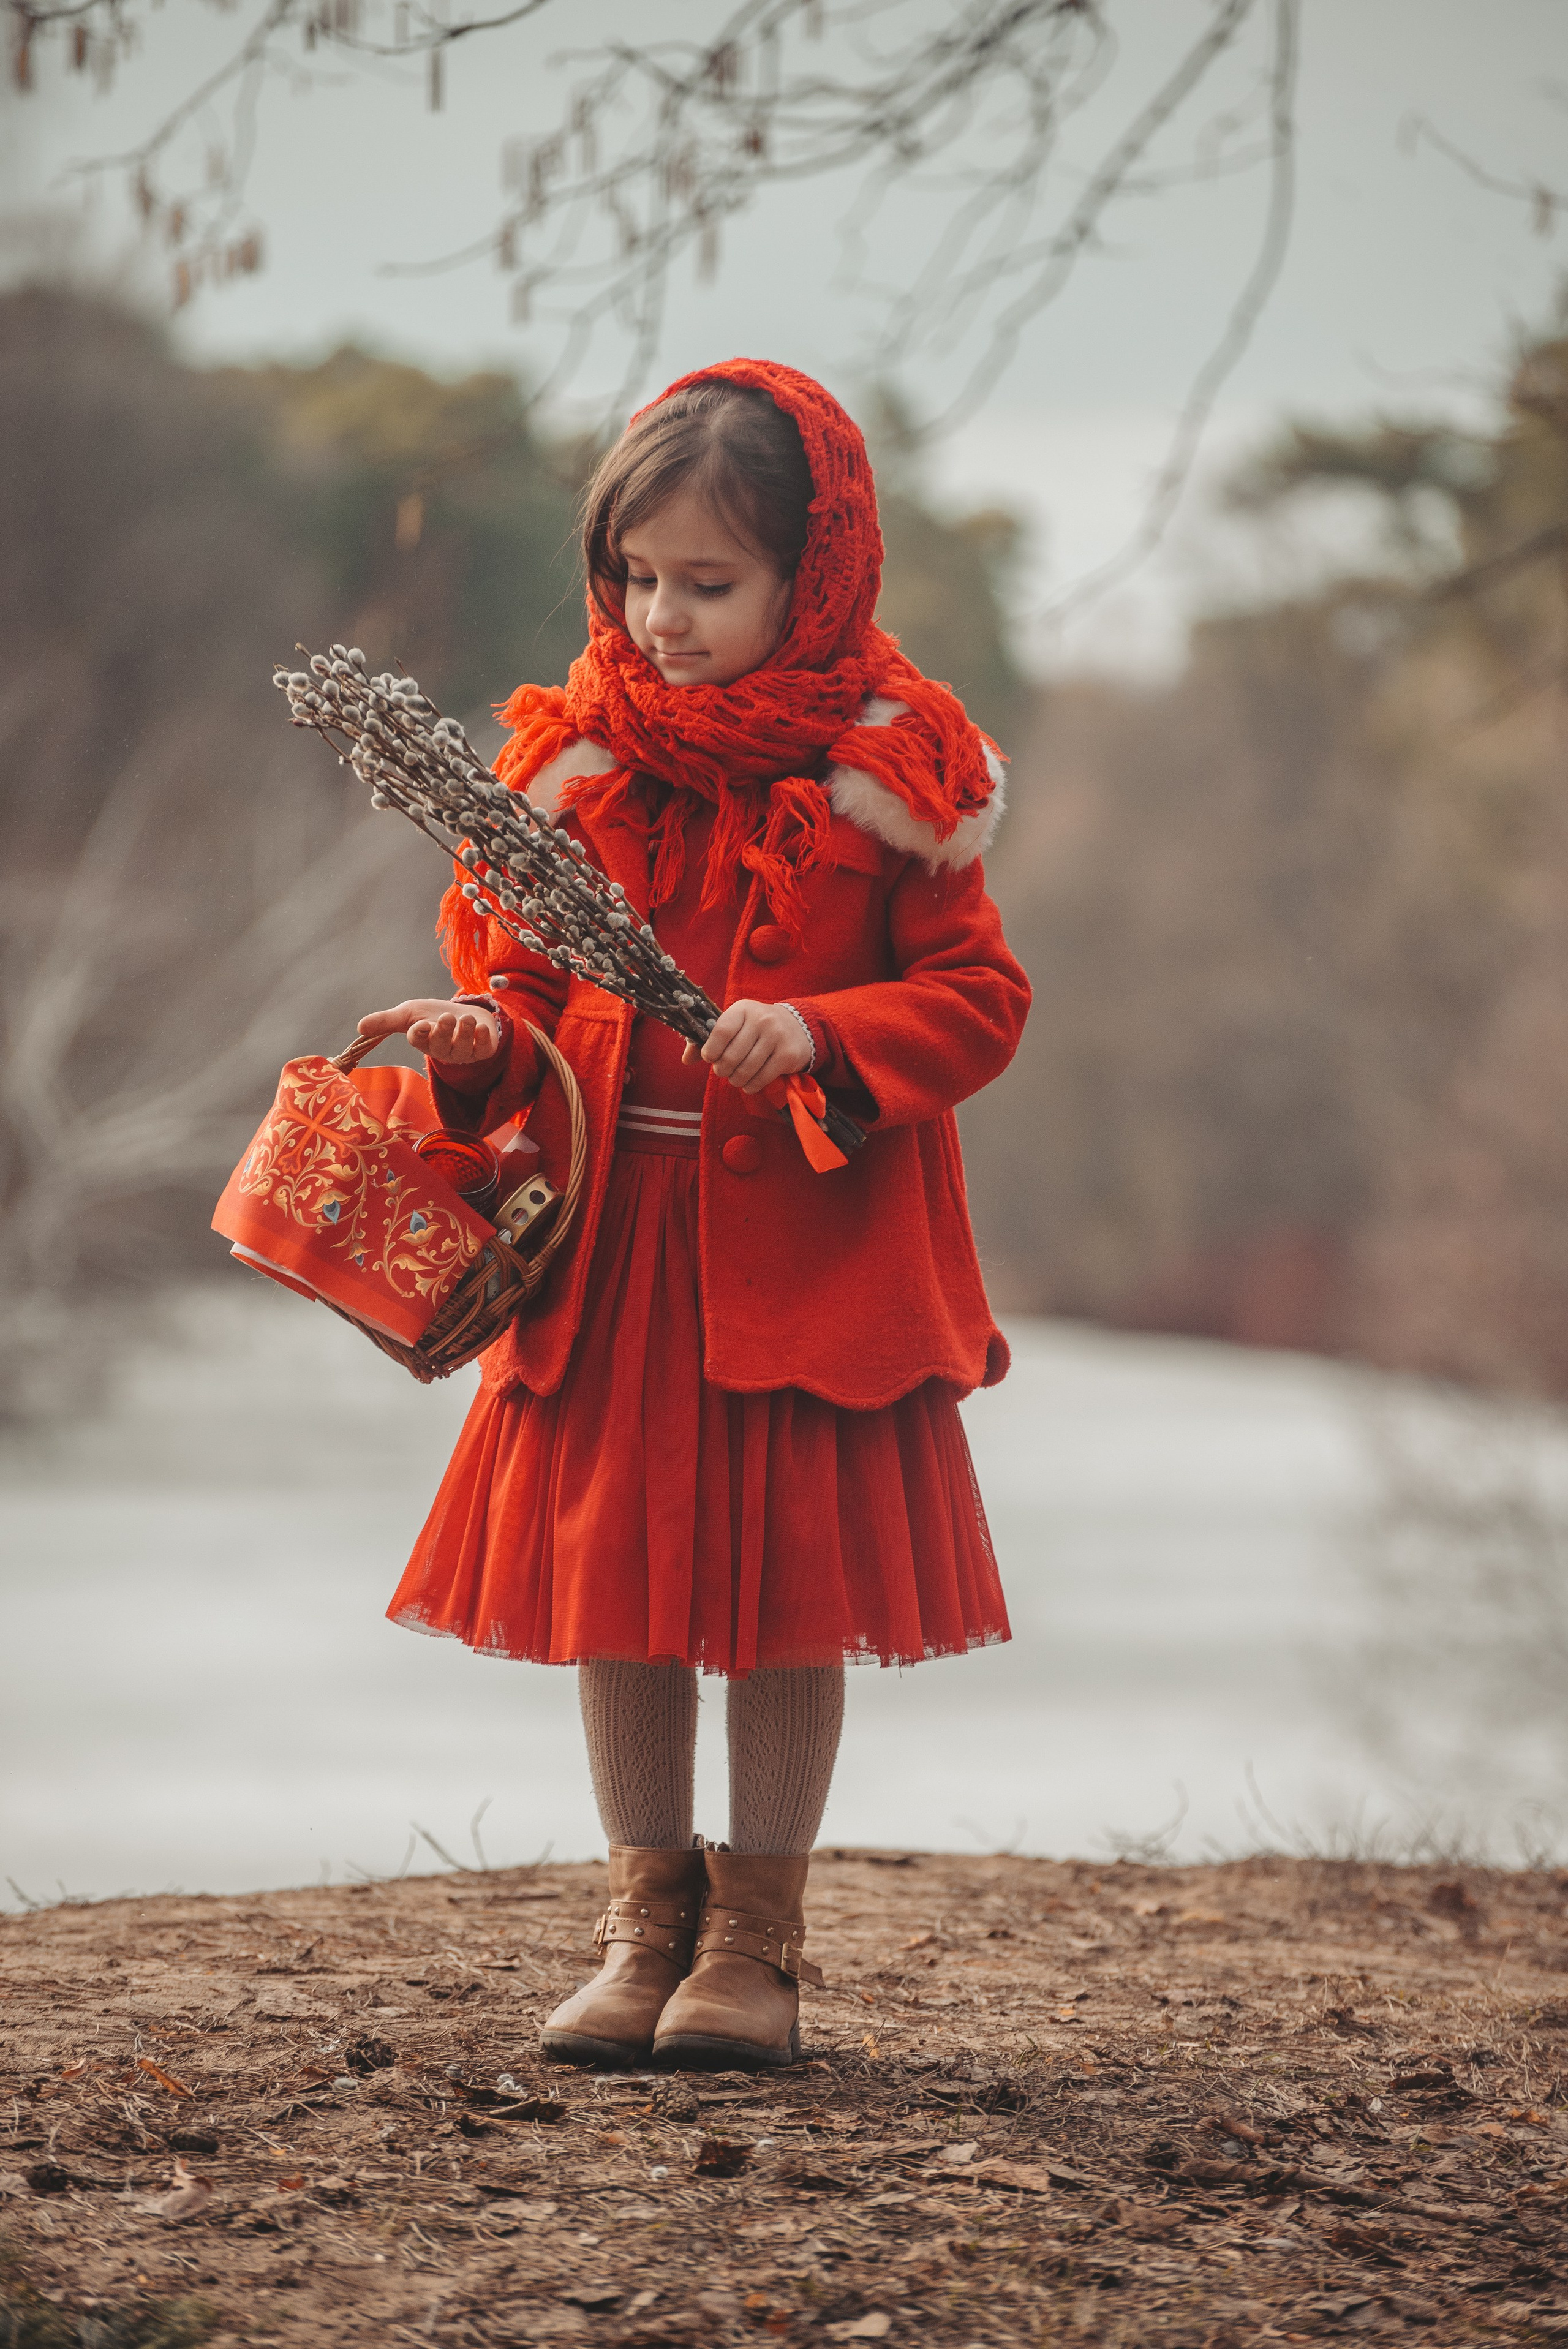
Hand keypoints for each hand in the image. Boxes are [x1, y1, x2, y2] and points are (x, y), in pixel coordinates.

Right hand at [357, 998, 501, 1064]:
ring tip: (465, 1019)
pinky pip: (483, 1050)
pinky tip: (482, 1028)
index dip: (420, 1033)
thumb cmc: (432, 1015)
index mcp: (423, 1041)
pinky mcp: (482, 1050)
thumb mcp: (409, 1014)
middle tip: (445, 1018)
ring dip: (464, 1033)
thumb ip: (386, 1020)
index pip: (418, 1040)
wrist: (464, 1013)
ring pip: (462, 1049)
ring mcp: (463, 1052)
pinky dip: (483, 1039)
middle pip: (440, 1046)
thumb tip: (359, 1027)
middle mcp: (442, 1050)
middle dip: (443, 1032)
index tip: (422, 1024)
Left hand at [683, 999, 810, 1094]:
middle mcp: (761, 1020)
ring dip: (735, 1080)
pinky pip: (761, 1079)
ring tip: (735, 1078)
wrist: (797, 1028)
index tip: (709, 1057)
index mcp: (743, 1009)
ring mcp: (776, 1037)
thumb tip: (686, 1059)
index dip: (710, 1050)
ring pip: (746, 1070)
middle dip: (722, 1070)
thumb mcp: (734, 1025)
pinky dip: (750, 1087)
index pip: (721, 1032)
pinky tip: (748, 1083)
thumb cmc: (755, 1028)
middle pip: (731, 1056)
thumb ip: (707, 1039)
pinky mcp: (787, 1055)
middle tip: (723, 1070)